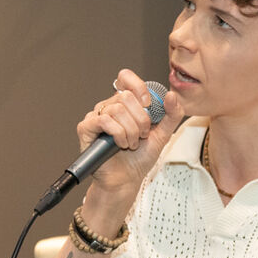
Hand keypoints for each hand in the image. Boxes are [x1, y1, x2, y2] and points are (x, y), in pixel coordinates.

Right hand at [80, 68, 185, 194]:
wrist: (127, 180)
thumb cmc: (140, 158)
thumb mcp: (163, 134)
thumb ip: (171, 115)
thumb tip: (171, 95)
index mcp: (126, 103)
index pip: (125, 77)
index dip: (139, 87)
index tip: (148, 105)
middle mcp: (109, 106)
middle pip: (126, 96)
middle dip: (141, 120)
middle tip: (142, 135)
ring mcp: (96, 116)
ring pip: (116, 110)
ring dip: (131, 131)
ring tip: (131, 144)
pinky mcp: (86, 128)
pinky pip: (104, 120)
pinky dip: (118, 133)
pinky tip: (120, 144)